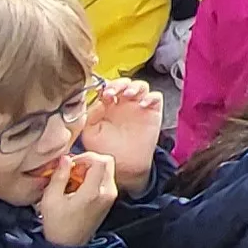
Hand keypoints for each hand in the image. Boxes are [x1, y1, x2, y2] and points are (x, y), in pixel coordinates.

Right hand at [34, 150, 119, 247]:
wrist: (68, 245)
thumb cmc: (57, 225)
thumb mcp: (51, 200)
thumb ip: (59, 176)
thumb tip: (65, 158)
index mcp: (94, 192)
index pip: (101, 161)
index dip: (86, 156)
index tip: (71, 164)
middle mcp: (108, 192)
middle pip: (108, 162)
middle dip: (90, 161)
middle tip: (72, 170)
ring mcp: (111, 196)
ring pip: (107, 169)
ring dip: (92, 169)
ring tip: (73, 180)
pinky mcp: (110, 199)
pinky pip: (106, 179)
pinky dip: (94, 177)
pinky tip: (79, 187)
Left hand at [77, 78, 163, 192]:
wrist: (123, 165)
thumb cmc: (105, 150)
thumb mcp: (91, 133)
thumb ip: (91, 116)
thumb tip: (99, 101)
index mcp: (107, 106)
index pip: (108, 88)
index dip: (106, 87)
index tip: (104, 95)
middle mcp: (123, 103)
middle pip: (124, 82)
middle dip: (120, 84)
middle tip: (115, 92)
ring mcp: (138, 106)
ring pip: (141, 85)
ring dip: (135, 86)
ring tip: (129, 95)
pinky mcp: (153, 112)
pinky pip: (156, 97)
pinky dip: (151, 97)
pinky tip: (143, 104)